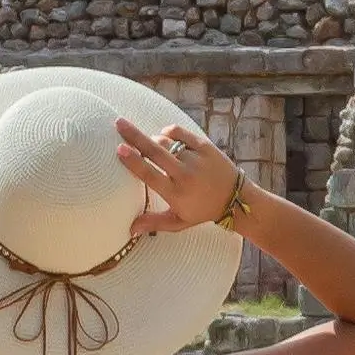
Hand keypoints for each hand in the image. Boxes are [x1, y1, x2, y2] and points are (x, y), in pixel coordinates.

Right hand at [117, 114, 245, 239]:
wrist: (235, 198)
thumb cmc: (203, 210)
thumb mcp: (179, 221)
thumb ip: (154, 223)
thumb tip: (130, 230)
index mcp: (176, 193)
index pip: (149, 174)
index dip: (133, 161)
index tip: (119, 149)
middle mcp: (185, 174)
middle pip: (154, 151)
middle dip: (134, 137)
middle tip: (119, 124)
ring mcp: (196, 158)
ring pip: (166, 141)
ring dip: (153, 139)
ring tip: (148, 143)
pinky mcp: (205, 147)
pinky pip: (181, 133)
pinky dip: (169, 132)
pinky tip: (164, 135)